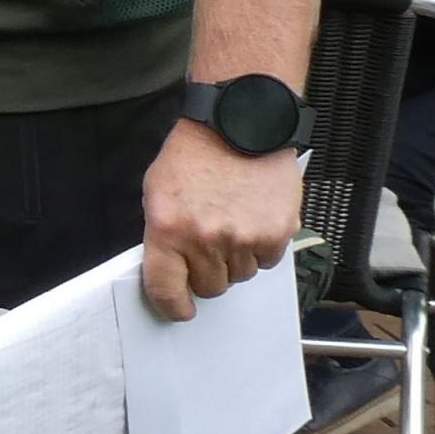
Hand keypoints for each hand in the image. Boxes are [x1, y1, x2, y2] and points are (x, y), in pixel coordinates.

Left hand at [139, 123, 300, 322]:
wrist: (240, 123)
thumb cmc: (196, 153)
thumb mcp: (158, 192)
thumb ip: (163, 235)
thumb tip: (170, 270)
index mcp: (169, 230)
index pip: (166, 289)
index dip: (173, 306)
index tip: (180, 309)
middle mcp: (206, 239)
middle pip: (210, 288)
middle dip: (208, 274)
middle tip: (209, 247)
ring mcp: (244, 238)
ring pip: (241, 276)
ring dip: (236, 259)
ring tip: (232, 222)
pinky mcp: (276, 233)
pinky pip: (268, 261)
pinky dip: (262, 247)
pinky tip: (253, 218)